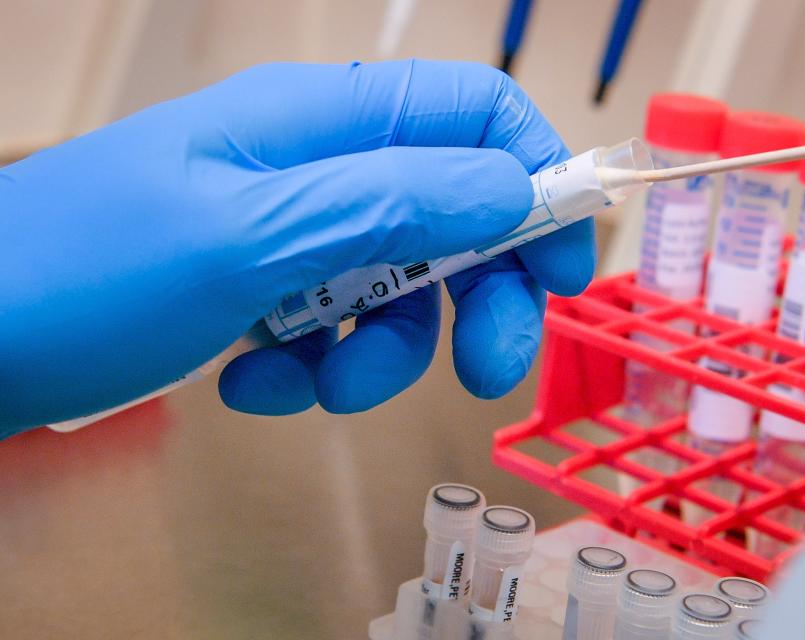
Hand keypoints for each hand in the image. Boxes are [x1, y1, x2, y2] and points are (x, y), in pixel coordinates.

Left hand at [0, 60, 594, 432]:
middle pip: (453, 213)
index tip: (563, 262)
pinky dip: (311, 368)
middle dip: (477, 296)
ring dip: (377, 352)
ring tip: (311, 383)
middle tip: (484, 366)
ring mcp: (292, 229)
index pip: (473, 112)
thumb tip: (511, 188)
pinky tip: (255, 384)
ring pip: (398, 287)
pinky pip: (334, 328)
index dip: (534, 177)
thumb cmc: (85, 271)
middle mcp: (318, 165)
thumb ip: (391, 203)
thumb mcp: (251, 236)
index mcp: (321, 120)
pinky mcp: (266, 289)